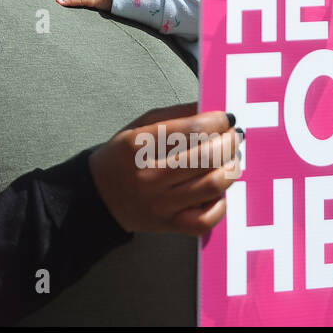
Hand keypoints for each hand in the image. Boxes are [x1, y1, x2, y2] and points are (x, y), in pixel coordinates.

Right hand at [88, 103, 242, 236]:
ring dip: (231, 168)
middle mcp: (149, 175)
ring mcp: (160, 203)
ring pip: (212, 185)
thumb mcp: (138, 127)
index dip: (218, 121)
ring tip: (230, 160)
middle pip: (207, 156)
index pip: (192, 129)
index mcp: (138, 145)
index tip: (227, 118)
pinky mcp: (168, 225)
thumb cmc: (123, 157)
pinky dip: (221, 204)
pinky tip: (218, 191)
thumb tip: (210, 108)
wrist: (99, 197)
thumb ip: (174, 115)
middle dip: (230, 143)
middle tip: (234, 137)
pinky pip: (206, 219)